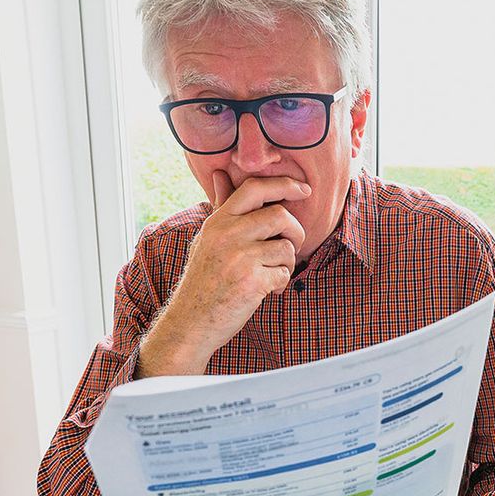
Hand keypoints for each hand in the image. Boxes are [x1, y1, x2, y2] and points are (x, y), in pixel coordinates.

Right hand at [138, 171, 308, 376]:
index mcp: (218, 221)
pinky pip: (284, 273)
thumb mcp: (206, 238)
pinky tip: (267, 290)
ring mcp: (239, 258)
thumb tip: (220, 174)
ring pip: (286, 247)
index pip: (255, 188)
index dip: (284, 184)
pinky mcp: (251, 281)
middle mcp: (227, 235)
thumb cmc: (203, 280)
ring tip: (272, 273)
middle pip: (280, 215)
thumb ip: (221, 207)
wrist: (191, 321)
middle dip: (295, 231)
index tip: (303, 189)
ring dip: (287, 263)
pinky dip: (281, 283)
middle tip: (290, 246)